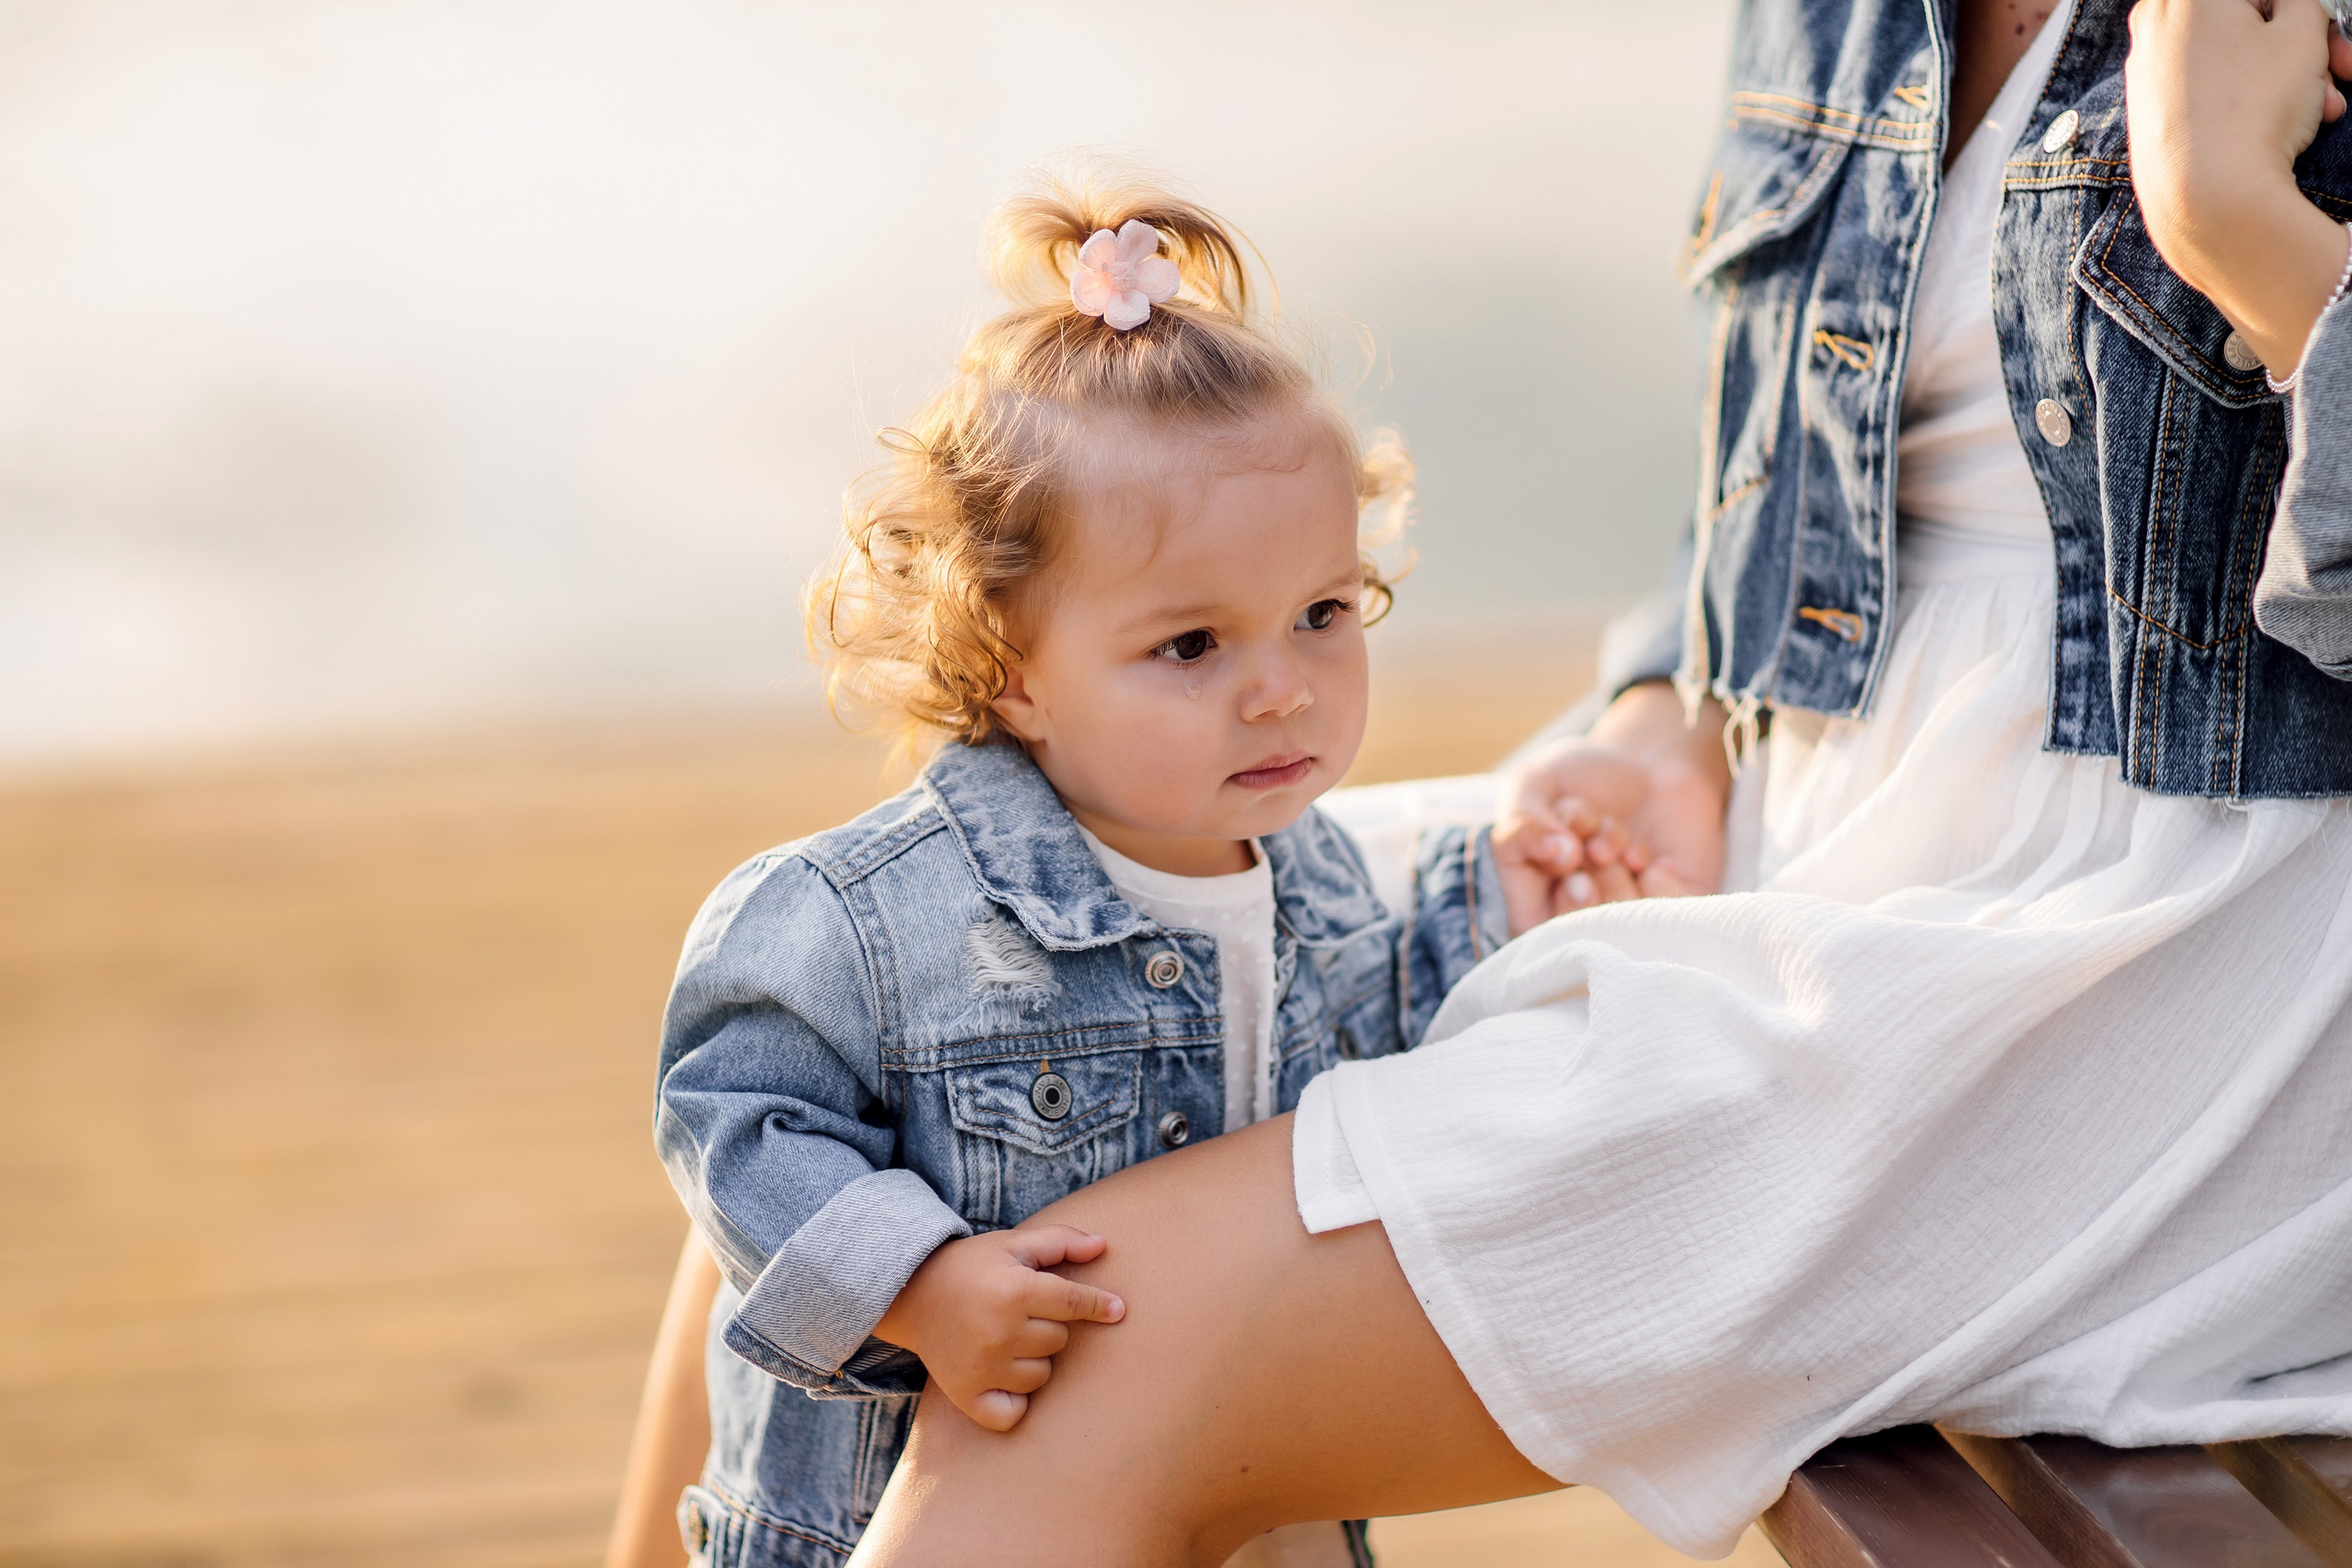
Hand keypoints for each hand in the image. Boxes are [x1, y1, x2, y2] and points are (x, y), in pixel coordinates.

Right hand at [873, 1224, 1125, 1432]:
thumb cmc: (972, 1267)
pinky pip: (1014, 1413)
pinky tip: (1003, 1378)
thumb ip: (1061, 1241)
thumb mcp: (1013, 1243)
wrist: (912, 1295)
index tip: (1118, 1310)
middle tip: (1019, 1312)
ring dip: (1032, 1359)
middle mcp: (999, 1332)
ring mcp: (983, 1368)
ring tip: (1005, 1338)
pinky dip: (1015, 1400)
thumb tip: (1104, 1247)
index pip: (1073, 1303)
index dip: (1099, 1305)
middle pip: (1059, 1340)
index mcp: (1013, 1291)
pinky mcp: (967, 1396)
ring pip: (1042, 1375)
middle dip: (1049, 1325)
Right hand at [1495, 682, 1731, 931]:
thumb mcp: (1534, 785)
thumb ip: (1523, 822)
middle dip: (1583, 880)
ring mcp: (1628, 913)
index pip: (1530, 931)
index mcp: (1537, 893)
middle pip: (1576, 931)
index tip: (1566, 853)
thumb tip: (1557, 852)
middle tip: (1591, 844)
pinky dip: (1660, 882)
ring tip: (1615, 833)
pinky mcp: (1673, 908)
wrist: (1649, 760)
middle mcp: (1581, 911)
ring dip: (1615, 868)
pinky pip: (1668, 917)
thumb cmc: (1583, 777)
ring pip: (1620, 922)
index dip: (1549, 901)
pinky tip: (1656, 860)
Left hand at [2127, 0, 2351, 375]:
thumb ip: (2300, 3)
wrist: (2207, 200)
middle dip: (2301, 43)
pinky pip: (2210, 94)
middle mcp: (2153, 27)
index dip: (2301, 9)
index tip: (2326, 30)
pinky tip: (2290, 128)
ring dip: (2288, 77)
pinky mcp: (2149, 118)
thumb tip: (2289, 9)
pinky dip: (2251, 101)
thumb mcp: (2301, 32)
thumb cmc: (2255, 107)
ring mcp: (2145, 74)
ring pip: (2234, 60)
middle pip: (2244, 22)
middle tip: (2343, 66)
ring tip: (2326, 108)